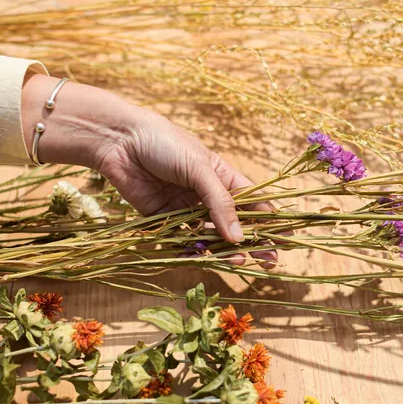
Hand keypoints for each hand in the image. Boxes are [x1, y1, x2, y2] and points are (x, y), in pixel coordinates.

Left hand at [20, 74, 276, 267]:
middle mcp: (206, 196)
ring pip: (210, 237)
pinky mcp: (163, 220)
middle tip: (268, 261)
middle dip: (252, 242)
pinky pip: (181, 241)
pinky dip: (192, 251)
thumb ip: (219, 203)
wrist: (119, 142)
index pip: (253, 203)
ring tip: (239, 260)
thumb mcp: (199, 169)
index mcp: (223, 177)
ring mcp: (185, 209)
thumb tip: (239, 237)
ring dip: (225, 250)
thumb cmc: (164, 144)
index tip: (283, 240)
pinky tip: (202, 255)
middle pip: (234, 225)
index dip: (269, 221)